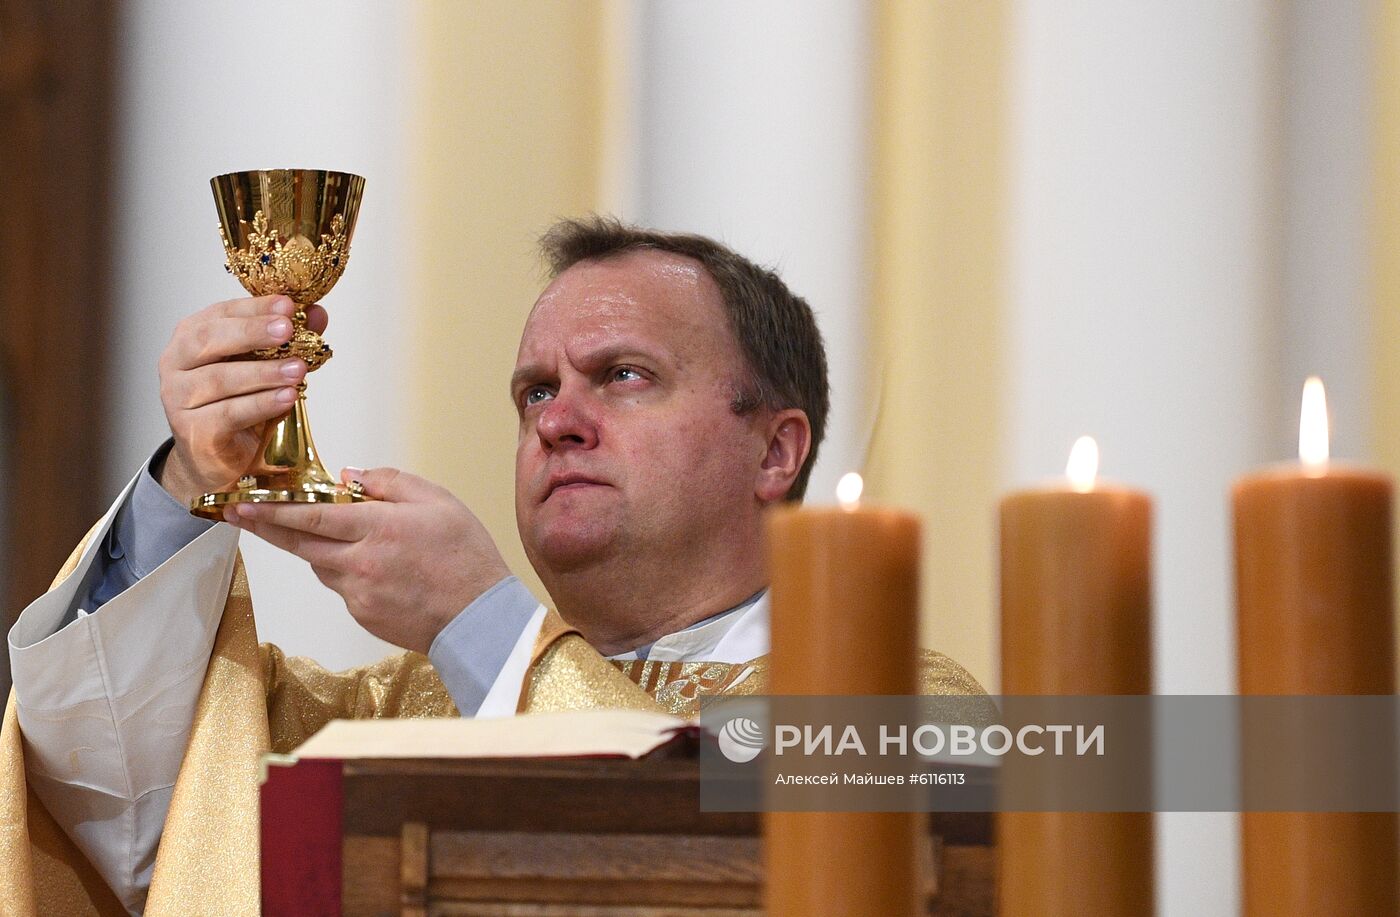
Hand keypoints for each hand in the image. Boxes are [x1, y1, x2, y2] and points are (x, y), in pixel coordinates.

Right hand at [157, 295, 327, 503]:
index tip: (288, 304)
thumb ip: (287, 341)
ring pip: (220, 379)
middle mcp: (176, 363)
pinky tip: (287, 397)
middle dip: (252, 332)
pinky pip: (229, 413)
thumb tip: (317, 314)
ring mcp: (178, 398)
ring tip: (297, 369)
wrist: (214, 458)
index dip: (254, 308)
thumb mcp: (263, 367)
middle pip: (209, 340)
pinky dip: (261, 404)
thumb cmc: (237, 404)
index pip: (220, 314)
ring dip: (263, 372)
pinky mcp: (192, 431)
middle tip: (287, 329)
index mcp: (191, 337)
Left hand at [224, 467, 511, 652]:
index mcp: (379, 527)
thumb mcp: (439, 501)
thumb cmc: (467, 556)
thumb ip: (390, 483)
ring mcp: (358, 593)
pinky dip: (345, 571)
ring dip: (315, 547)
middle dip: (266, 526)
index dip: (273, 507)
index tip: (245, 501)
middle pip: (300, 541)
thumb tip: (349, 475)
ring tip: (334, 536)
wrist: (480, 617)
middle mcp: (361, 562)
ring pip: (320, 564)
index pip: (312, 513)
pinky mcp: (362, 615)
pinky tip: (373, 567)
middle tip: (238, 514)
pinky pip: (342, 586)